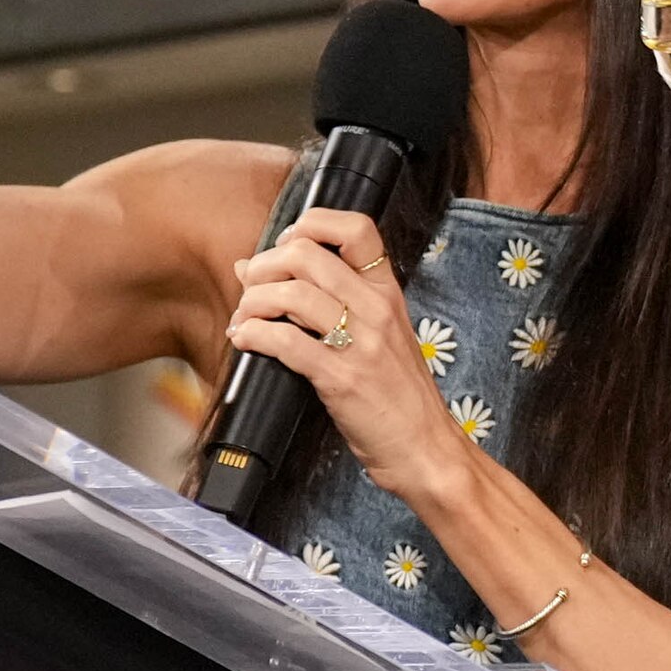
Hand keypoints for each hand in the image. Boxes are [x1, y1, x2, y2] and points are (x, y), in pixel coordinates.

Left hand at [218, 203, 462, 502]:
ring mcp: (361, 343)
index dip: (309, 224)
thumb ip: (324, 299)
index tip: (287, 246)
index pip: (356, 227)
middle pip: (307, 254)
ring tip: (245, 319)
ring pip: (290, 294)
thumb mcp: (377, 336)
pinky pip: (284, 342)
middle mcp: (377, 309)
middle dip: (264, 266)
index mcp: (388, 292)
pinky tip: (245, 341)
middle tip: (252, 289)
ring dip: (252, 303)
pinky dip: (253, 336)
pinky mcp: (341, 378)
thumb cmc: (396, 393)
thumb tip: (249, 266)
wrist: (425, 446)